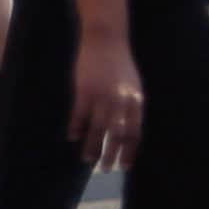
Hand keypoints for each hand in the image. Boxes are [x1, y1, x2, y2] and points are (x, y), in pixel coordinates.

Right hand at [72, 24, 143, 166]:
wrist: (106, 39)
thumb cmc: (120, 65)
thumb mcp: (133, 86)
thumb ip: (132, 106)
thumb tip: (129, 130)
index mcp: (136, 99)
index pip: (135, 131)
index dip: (130, 150)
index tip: (125, 166)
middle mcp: (121, 100)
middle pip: (118, 133)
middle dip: (112, 154)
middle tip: (106, 169)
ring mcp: (102, 95)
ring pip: (98, 128)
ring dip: (92, 146)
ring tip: (88, 160)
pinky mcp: (84, 89)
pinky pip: (79, 114)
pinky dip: (76, 127)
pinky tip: (72, 137)